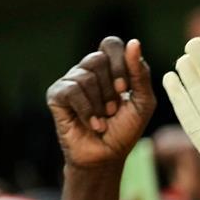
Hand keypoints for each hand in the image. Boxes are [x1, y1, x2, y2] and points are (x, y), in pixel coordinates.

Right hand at [46, 37, 156, 170]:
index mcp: (109, 68)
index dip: (120, 63)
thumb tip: (134, 43)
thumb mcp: (143, 102)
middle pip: (97, 58)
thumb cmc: (125, 129)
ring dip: (100, 103)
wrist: (106, 156)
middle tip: (114, 109)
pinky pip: (72, 91)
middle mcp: (87, 70)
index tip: (125, 88)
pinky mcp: (56, 95)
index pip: (111, 44)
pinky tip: (93, 124)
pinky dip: (87, 111)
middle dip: (111, 88)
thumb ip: (140, 74)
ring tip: (104, 118)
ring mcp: (70, 81)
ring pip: (86, 76)